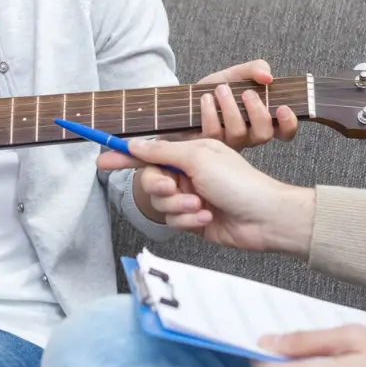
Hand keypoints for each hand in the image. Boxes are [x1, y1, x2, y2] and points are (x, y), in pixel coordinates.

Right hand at [111, 134, 314, 254]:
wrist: (264, 217)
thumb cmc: (239, 182)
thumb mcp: (198, 157)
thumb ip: (161, 151)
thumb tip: (134, 145)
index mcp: (187, 152)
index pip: (147, 153)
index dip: (122, 156)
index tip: (101, 159)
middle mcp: (186, 173)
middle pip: (149, 181)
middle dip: (160, 187)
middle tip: (174, 188)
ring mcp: (189, 197)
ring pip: (160, 204)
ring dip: (179, 206)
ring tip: (200, 204)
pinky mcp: (192, 220)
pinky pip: (173, 221)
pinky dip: (188, 220)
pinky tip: (206, 217)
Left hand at [196, 60, 298, 148]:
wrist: (190, 95)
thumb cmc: (220, 87)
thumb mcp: (238, 73)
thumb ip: (256, 69)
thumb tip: (268, 77)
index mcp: (262, 120)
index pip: (284, 132)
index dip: (288, 124)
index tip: (283, 108)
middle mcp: (249, 135)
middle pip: (263, 135)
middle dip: (257, 112)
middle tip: (247, 93)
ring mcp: (229, 142)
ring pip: (237, 134)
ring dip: (230, 108)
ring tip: (221, 89)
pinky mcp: (208, 144)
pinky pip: (213, 134)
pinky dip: (210, 113)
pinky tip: (205, 99)